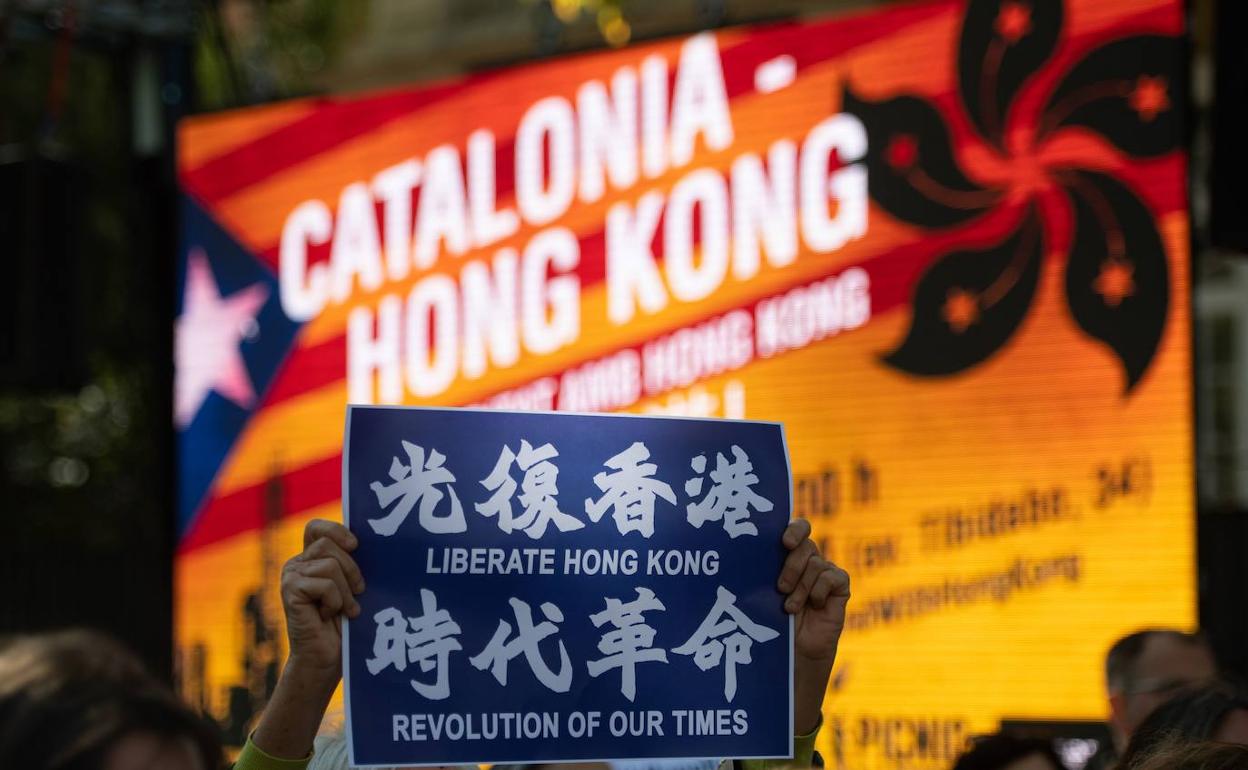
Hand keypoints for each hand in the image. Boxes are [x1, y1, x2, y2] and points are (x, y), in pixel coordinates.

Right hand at [254, 518, 365, 760]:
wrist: (326, 661)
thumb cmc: (346, 626)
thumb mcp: (353, 588)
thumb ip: (353, 564)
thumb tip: (378, 539)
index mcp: (310, 560)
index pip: (316, 527)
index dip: (336, 530)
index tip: (356, 545)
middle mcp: (296, 564)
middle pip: (330, 544)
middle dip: (352, 569)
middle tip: (357, 594)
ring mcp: (290, 576)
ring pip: (330, 564)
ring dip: (345, 591)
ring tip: (343, 610)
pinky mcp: (290, 590)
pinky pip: (325, 583)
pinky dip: (336, 601)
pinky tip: (329, 616)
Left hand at [778, 517, 849, 662]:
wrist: (795, 650)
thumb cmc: (775, 620)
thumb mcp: (764, 592)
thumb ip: (765, 571)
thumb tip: (752, 554)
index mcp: (789, 554)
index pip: (798, 528)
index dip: (795, 530)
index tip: (785, 542)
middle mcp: (809, 559)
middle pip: (806, 546)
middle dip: (791, 566)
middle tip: (781, 588)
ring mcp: (826, 572)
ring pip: (817, 564)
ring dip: (801, 588)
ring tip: (791, 608)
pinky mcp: (840, 586)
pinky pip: (832, 577)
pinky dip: (819, 592)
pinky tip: (815, 606)